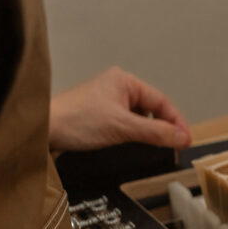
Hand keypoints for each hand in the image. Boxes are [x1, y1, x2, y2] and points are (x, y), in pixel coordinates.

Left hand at [48, 67, 191, 151]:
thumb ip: (156, 132)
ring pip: (140, 118)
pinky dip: (135, 135)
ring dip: (149, 132)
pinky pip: (127, 125)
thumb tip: (183, 137)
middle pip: (152, 109)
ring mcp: (108, 102)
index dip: (176, 122)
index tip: (186, 140)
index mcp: (124, 81)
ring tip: (158, 147)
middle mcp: (117, 88)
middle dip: (164, 128)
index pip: (161, 101)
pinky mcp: (99, 117)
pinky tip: (136, 145)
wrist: (42, 130)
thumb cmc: (75, 121)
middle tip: (176, 146)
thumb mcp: (123, 127)